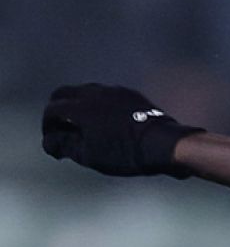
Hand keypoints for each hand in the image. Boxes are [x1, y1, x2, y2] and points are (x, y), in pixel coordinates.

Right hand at [42, 83, 202, 177]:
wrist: (163, 143)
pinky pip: (107, 95)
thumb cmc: (124, 152)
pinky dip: (99, 104)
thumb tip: (51, 142)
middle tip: (62, 126)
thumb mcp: (89, 156)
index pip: (52, 110)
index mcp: (80, 106)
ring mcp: (114, 90)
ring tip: (84, 122)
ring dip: (79, 104)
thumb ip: (65, 146)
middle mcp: (94, 92)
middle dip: (59, 109)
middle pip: (65, 94)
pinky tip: (106, 119)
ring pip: (86, 91)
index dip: (48, 125)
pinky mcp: (131, 93)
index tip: (53, 138)